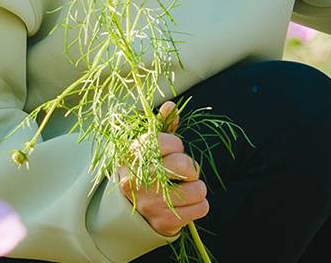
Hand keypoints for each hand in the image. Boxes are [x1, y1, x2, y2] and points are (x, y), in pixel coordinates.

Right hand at [116, 101, 209, 236]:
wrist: (129, 210)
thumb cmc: (145, 169)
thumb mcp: (148, 146)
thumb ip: (162, 126)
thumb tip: (170, 106)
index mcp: (131, 157)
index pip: (163, 142)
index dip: (176, 144)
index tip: (174, 149)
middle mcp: (137, 181)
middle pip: (182, 165)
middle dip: (190, 166)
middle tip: (185, 170)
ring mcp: (150, 204)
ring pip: (196, 188)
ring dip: (198, 186)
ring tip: (187, 186)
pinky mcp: (163, 223)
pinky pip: (200, 208)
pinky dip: (200, 203)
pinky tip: (189, 201)